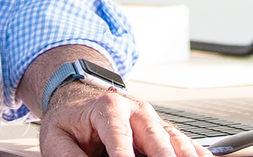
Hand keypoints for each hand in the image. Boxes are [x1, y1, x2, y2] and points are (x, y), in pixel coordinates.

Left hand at [38, 81, 207, 156]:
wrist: (78, 101)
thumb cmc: (69, 121)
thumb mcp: (56, 139)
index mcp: (108, 106)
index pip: (120, 136)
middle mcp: (137, 110)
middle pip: (156, 138)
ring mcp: (154, 120)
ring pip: (176, 141)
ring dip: (183, 156)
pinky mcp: (163, 132)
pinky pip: (185, 144)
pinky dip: (196, 153)